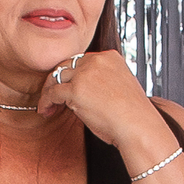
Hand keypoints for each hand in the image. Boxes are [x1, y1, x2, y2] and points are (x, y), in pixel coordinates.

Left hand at [35, 50, 170, 159]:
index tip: (69, 88)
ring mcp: (85, 74)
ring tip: (48, 106)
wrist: (137, 125)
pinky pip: (52, 92)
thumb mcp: (120, 89)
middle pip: (67, 65)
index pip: (83, 61)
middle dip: (57, 81)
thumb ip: (103, 84)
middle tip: (52, 96)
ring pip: (56, 77)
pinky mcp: (75, 90)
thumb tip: (87, 94)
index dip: (73, 75)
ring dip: (49, 91)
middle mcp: (96, 60)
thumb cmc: (133, 115)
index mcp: (110, 57)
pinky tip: (46, 110)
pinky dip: (46, 101)